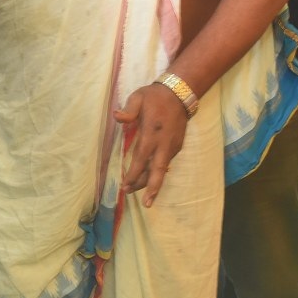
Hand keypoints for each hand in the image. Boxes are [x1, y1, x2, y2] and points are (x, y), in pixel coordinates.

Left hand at [112, 83, 189, 206]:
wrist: (180, 93)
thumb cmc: (154, 96)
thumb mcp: (138, 98)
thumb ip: (128, 110)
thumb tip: (117, 116)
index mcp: (151, 134)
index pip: (141, 158)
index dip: (134, 173)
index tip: (125, 185)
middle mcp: (164, 144)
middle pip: (158, 171)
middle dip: (151, 188)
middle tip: (145, 204)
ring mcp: (172, 146)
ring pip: (163, 169)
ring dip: (153, 182)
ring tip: (143, 196)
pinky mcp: (177, 145)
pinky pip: (166, 163)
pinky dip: (159, 173)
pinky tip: (152, 179)